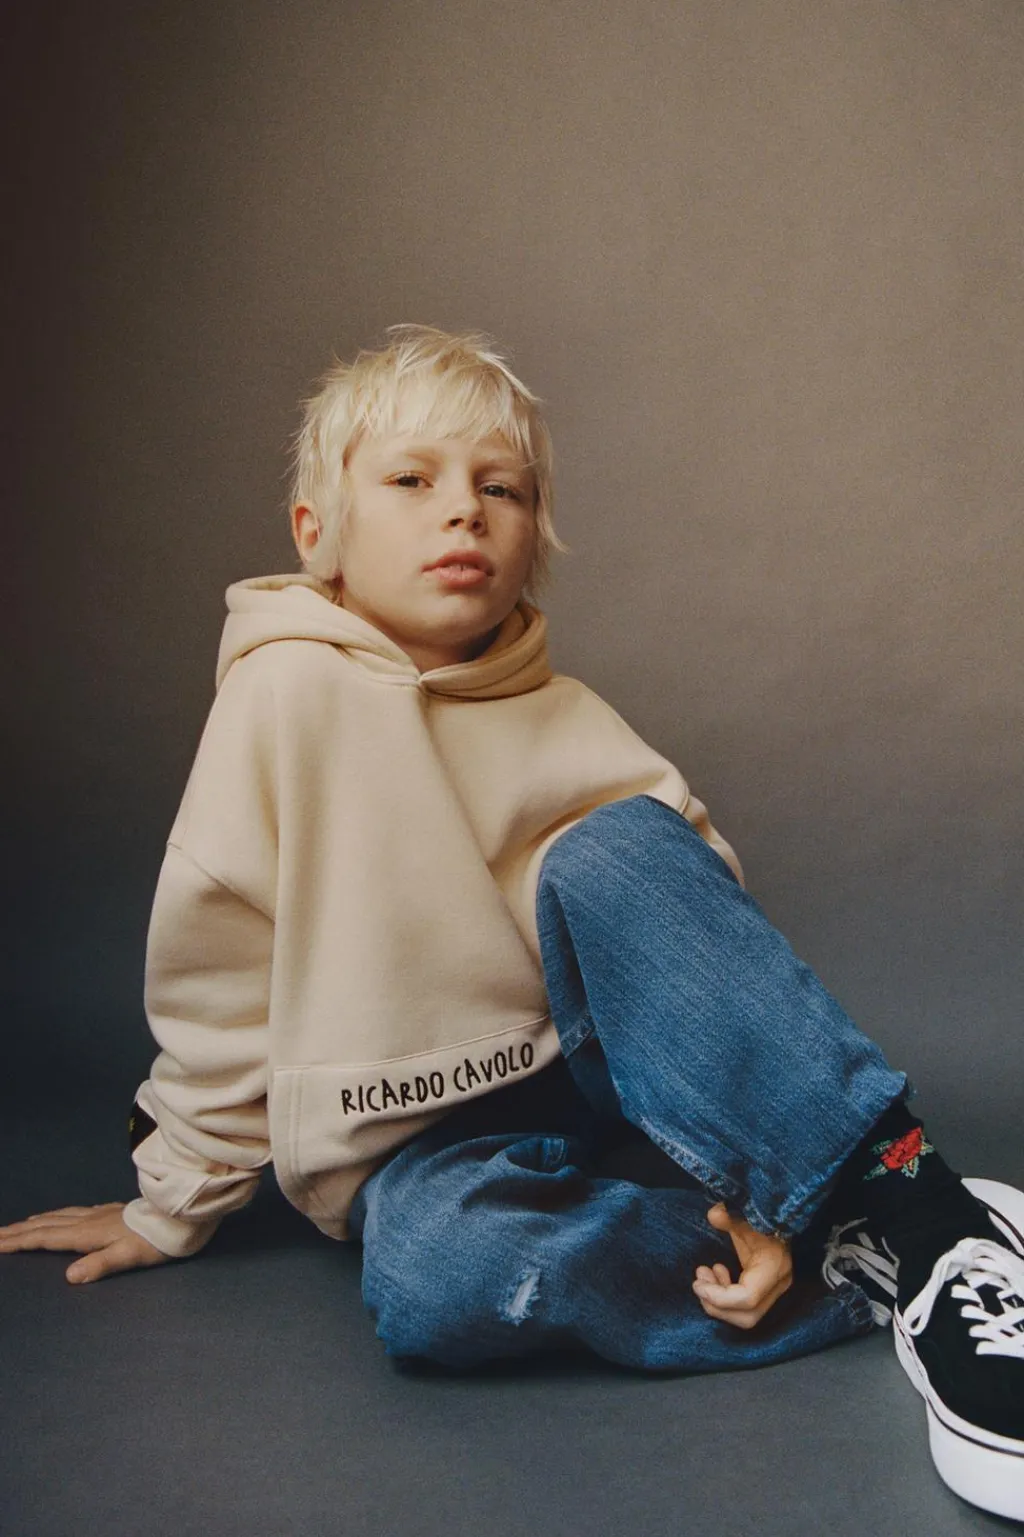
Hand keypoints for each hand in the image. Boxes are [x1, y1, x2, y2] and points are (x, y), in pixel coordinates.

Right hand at [0, 1202, 170, 1283]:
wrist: (179, 1216)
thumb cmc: (156, 1241)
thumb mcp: (129, 1257)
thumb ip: (100, 1265)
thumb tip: (70, 1276)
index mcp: (88, 1234)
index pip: (46, 1238)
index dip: (20, 1241)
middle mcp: (89, 1221)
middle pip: (46, 1226)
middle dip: (19, 1231)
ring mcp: (99, 1214)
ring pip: (59, 1217)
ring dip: (36, 1222)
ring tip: (20, 1226)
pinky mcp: (109, 1212)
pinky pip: (73, 1213)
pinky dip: (57, 1216)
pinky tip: (60, 1216)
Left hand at [692, 1202, 792, 1328]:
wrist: (781, 1218)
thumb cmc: (762, 1217)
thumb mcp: (744, 1214)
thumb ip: (729, 1215)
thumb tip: (714, 1215)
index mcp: (774, 1267)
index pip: (747, 1298)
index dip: (718, 1297)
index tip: (697, 1283)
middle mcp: (778, 1285)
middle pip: (747, 1317)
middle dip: (716, 1305)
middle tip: (698, 1283)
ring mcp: (775, 1290)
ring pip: (745, 1316)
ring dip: (718, 1301)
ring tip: (704, 1274)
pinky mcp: (768, 1291)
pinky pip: (745, 1306)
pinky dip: (726, 1297)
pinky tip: (717, 1272)